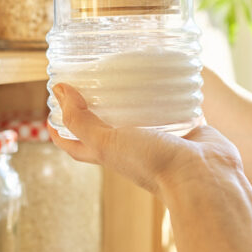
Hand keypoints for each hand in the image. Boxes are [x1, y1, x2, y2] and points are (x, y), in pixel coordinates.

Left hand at [48, 83, 242, 198]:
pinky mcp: (188, 130)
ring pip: (143, 117)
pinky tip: (171, 78)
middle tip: (88, 82)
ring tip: (129, 74)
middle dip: (97, 109)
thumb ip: (82, 121)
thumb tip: (59, 92)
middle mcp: (134, 149)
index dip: (60, 132)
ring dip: (135, 101)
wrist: (202, 177)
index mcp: (111, 154)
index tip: (49, 113)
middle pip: (108, 129)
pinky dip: (173, 96)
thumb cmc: (154, 164)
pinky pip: (178, 109)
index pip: (76, 145)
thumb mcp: (108, 142)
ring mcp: (162, 140)